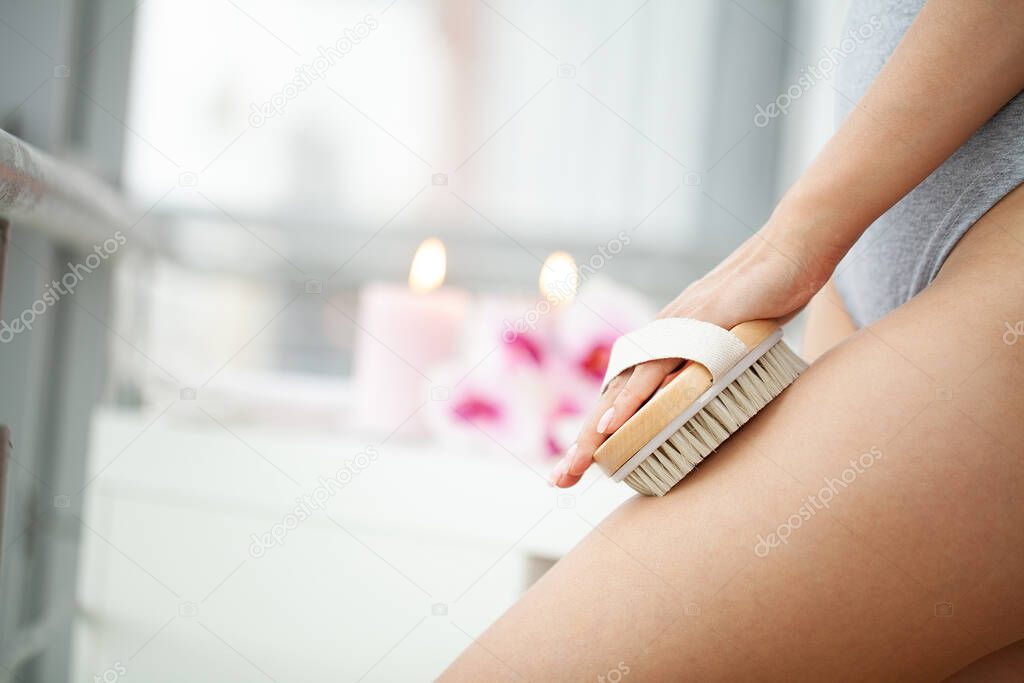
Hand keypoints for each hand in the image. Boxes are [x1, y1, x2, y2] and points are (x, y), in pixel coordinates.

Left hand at [550, 228, 833, 487]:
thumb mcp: (736, 345)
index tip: (578, 470)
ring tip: (574, 463)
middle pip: (611, 400)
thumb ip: (716, 370)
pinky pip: (655, 371)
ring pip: (622, 391)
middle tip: (559, 480)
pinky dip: (631, 400)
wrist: (790, 251)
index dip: (598, 434)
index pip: (622, 397)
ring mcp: (672, 334)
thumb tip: (715, 402)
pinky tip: (611, 426)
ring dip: (595, 431)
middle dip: (584, 444)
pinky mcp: (691, 329)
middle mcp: (659, 341)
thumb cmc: (767, 299)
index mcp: (664, 347)